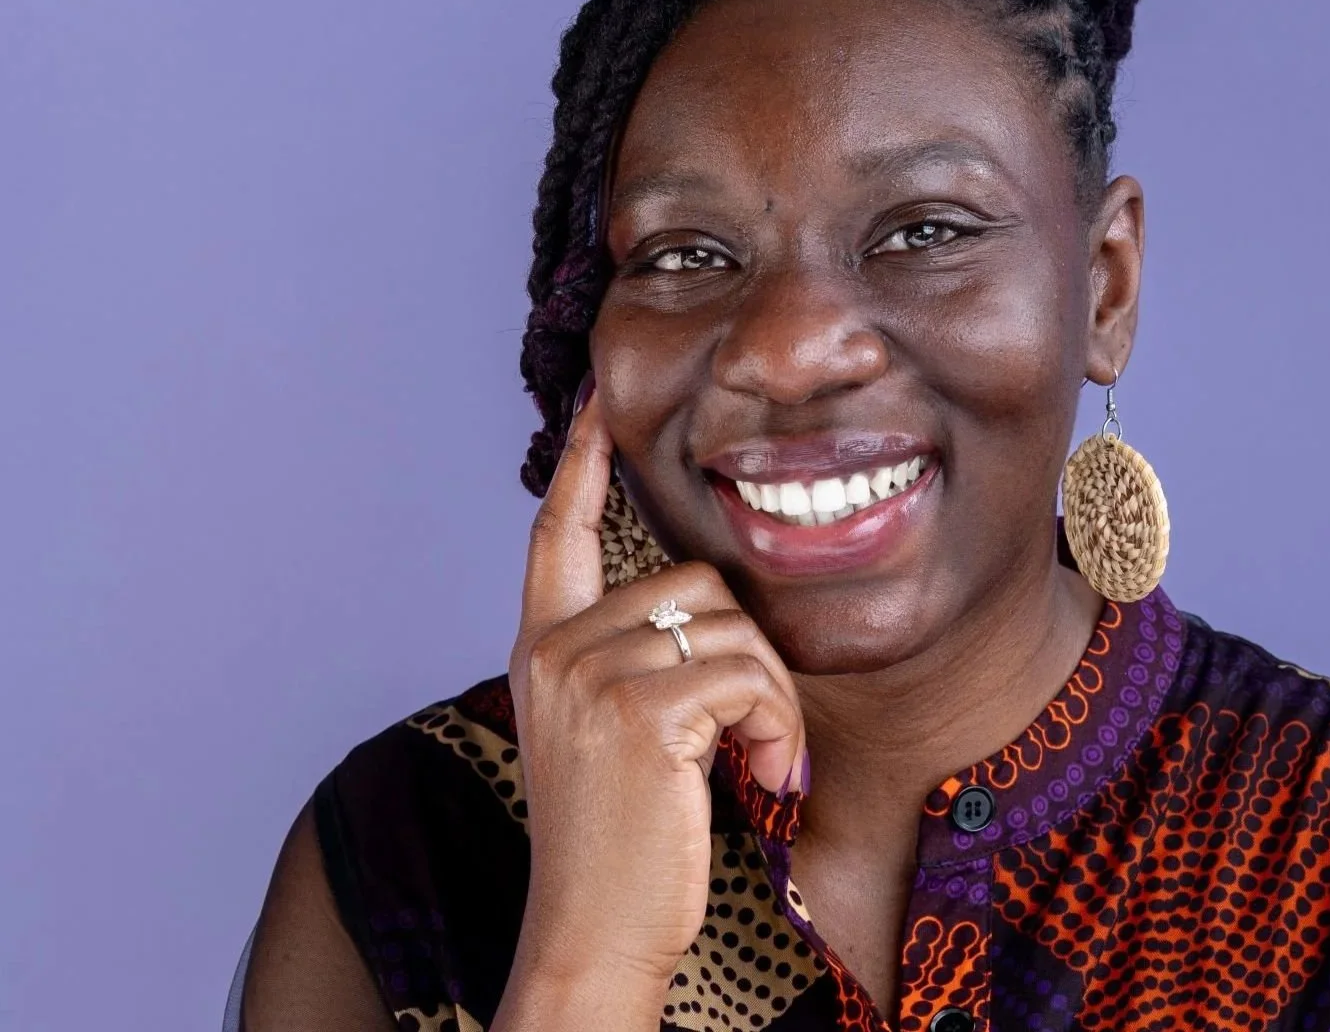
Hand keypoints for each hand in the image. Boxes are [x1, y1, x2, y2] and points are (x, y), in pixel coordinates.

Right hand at [494, 378, 806, 1027]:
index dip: (583, 463)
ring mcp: (592, 675)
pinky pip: (752, 676)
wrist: (593, 933)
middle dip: (751, 654)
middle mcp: (557, 649)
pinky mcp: (641, 711)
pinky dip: (782, 728)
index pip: (558, 532)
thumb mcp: (607, 732)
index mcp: (544, 647)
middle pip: (696, 583)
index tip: (599, 399)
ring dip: (775, 699)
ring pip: (735, 628)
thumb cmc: (620, 840)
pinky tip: (771, 777)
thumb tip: (705, 603)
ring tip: (762, 761)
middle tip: (759, 732)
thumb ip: (632, 657)